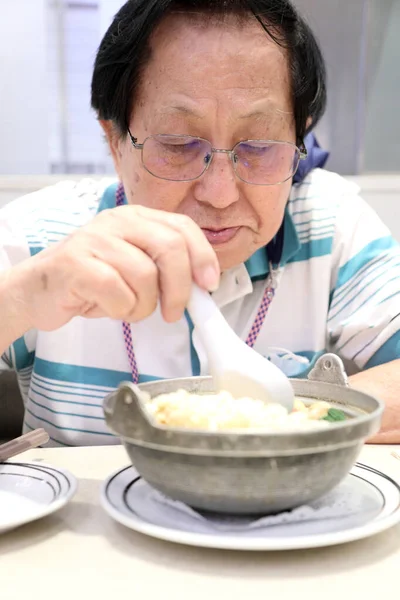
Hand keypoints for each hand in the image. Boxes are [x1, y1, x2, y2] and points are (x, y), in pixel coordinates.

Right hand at [5, 205, 219, 331]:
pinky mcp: (76, 263)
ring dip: (143, 306)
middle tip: (172, 313)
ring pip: (145, 277)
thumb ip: (165, 267)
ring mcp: (96, 240)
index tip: (209, 285)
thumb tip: (204, 285)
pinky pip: (118, 293)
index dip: (203, 256)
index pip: (183, 227)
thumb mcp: (134, 267)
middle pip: (170, 247)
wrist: (39, 289)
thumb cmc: (94, 281)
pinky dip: (120, 310)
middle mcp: (118, 222)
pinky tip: (107, 307)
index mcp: (137, 218)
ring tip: (127, 309)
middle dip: (180, 288)